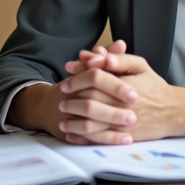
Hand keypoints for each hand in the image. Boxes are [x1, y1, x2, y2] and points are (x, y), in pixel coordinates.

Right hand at [5, 40, 139, 143]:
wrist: (49, 107)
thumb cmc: (77, 85)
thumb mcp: (93, 66)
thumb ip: (108, 56)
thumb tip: (121, 44)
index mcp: (78, 78)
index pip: (95, 77)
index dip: (115, 86)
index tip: (134, 94)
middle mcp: (71, 97)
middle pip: (91, 102)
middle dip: (114, 110)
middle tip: (135, 114)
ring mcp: (69, 117)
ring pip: (89, 123)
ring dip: (111, 127)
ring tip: (131, 129)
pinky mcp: (72, 133)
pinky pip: (89, 139)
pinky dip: (108, 140)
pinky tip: (126, 139)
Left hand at [58, 42, 184, 143]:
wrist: (173, 111)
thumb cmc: (153, 85)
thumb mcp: (139, 65)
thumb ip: (117, 58)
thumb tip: (95, 54)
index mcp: (126, 84)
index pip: (95, 78)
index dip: (78, 78)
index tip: (66, 81)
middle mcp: (124, 104)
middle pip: (90, 101)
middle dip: (72, 101)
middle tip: (61, 101)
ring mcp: (124, 123)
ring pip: (92, 124)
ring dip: (74, 122)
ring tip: (62, 119)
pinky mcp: (125, 137)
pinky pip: (99, 140)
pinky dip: (83, 138)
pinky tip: (72, 135)